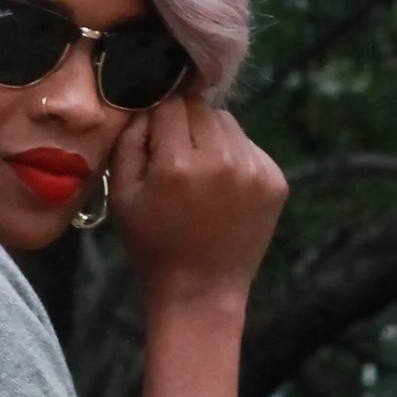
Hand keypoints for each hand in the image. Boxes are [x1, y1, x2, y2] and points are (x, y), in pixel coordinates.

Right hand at [111, 91, 286, 300]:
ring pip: (228, 124)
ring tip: (204, 178)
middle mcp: (220, 159)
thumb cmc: (154, 248)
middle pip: (201, 108)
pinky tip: (224, 192)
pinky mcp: (274, 180)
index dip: (159, 122)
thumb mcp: (122, 197)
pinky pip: (250, 147)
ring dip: (213, 140)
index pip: (170, 105)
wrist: (201, 292)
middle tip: (181, 164)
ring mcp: (253, 169)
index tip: (157, 144)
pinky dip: (236, 159)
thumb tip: (146, 104)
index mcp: (177, 163)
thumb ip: (129, 142)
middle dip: (187, 127)